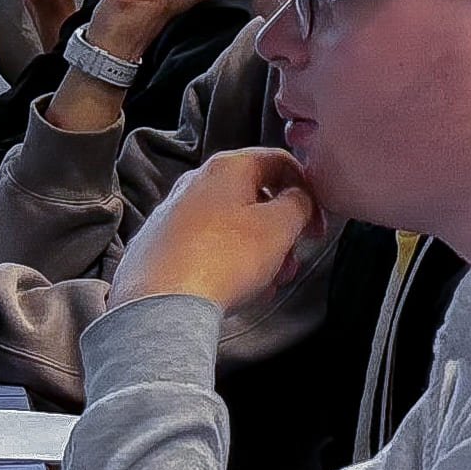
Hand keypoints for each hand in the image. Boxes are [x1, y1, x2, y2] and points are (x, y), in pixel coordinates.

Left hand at [110, 147, 328, 314]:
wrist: (160, 307)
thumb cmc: (222, 261)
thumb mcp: (280, 227)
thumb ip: (299, 203)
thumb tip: (298, 199)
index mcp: (226, 168)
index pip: (279, 162)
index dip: (307, 191)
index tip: (316, 221)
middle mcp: (193, 185)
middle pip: (252, 198)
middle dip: (280, 230)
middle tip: (292, 258)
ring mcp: (169, 218)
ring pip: (227, 227)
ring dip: (256, 252)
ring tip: (266, 284)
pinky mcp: (154, 251)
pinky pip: (202, 250)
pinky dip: (224, 265)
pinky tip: (234, 292)